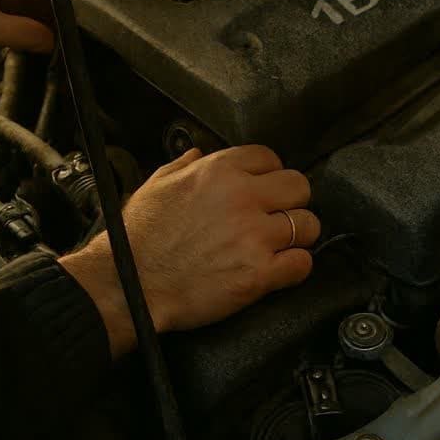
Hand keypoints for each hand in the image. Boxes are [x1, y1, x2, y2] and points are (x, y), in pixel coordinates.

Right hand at [60, 145, 319, 356]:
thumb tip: (199, 154)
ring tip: (282, 244)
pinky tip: (280, 268)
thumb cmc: (139, 237)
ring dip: (298, 235)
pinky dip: (295, 267)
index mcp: (219, 170)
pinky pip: (302, 264)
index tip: (264, 188)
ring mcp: (254, 236)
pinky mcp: (259, 274)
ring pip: (309, 224)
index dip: (268, 174)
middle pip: (299, 186)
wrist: (130, 284)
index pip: (269, 157)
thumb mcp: (157, 184)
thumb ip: (185, 164)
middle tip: (278, 215)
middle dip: (291, 200)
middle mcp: (242, 197)